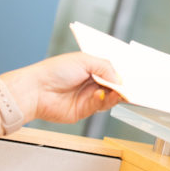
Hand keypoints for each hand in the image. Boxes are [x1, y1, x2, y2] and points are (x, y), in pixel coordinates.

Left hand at [4, 52, 123, 123]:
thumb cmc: (55, 71)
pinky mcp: (84, 110)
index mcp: (91, 67)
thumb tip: (120, 80)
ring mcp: (88, 96)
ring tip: (117, 91)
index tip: (133, 77)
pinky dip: (104, 101)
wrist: (37, 90)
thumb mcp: (84, 60)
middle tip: (131, 86)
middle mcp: (91, 82)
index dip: (121, 74)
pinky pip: (100, 106)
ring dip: (115, 94)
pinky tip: (101, 95)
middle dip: (122, 86)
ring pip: (110, 97)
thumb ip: (105, 67)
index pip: (112, 71)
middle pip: (114, 85)